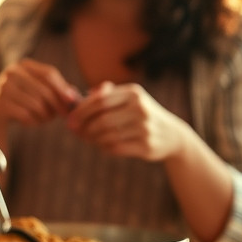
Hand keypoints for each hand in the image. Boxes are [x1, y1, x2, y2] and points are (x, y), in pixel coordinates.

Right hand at [0, 58, 80, 129]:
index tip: (72, 101)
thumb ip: (56, 89)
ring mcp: (4, 87)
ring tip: (45, 118)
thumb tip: (75, 96)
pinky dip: (34, 121)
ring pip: (37, 105)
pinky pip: (26, 115)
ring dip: (45, 116)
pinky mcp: (0, 104)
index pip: (48, 73)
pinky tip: (32, 121)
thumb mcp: (37, 89)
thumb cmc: (21, 100)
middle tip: (63, 115)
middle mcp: (12, 72)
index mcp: (23, 65)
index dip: (62, 88)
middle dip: (57, 105)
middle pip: (44, 90)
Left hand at [66, 81, 188, 161]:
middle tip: (76, 132)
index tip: (70, 120)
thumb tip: (76, 96)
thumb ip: (105, 94)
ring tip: (88, 139)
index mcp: (133, 93)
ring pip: (107, 135)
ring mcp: (145, 127)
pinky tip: (101, 145)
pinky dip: (103, 148)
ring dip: (92, 139)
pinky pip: (116, 148)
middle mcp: (141, 108)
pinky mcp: (147, 146)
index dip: (81, 111)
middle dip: (84, 127)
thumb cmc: (141, 114)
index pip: (100, 100)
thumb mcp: (128, 99)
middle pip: (102, 118)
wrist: (172, 135)